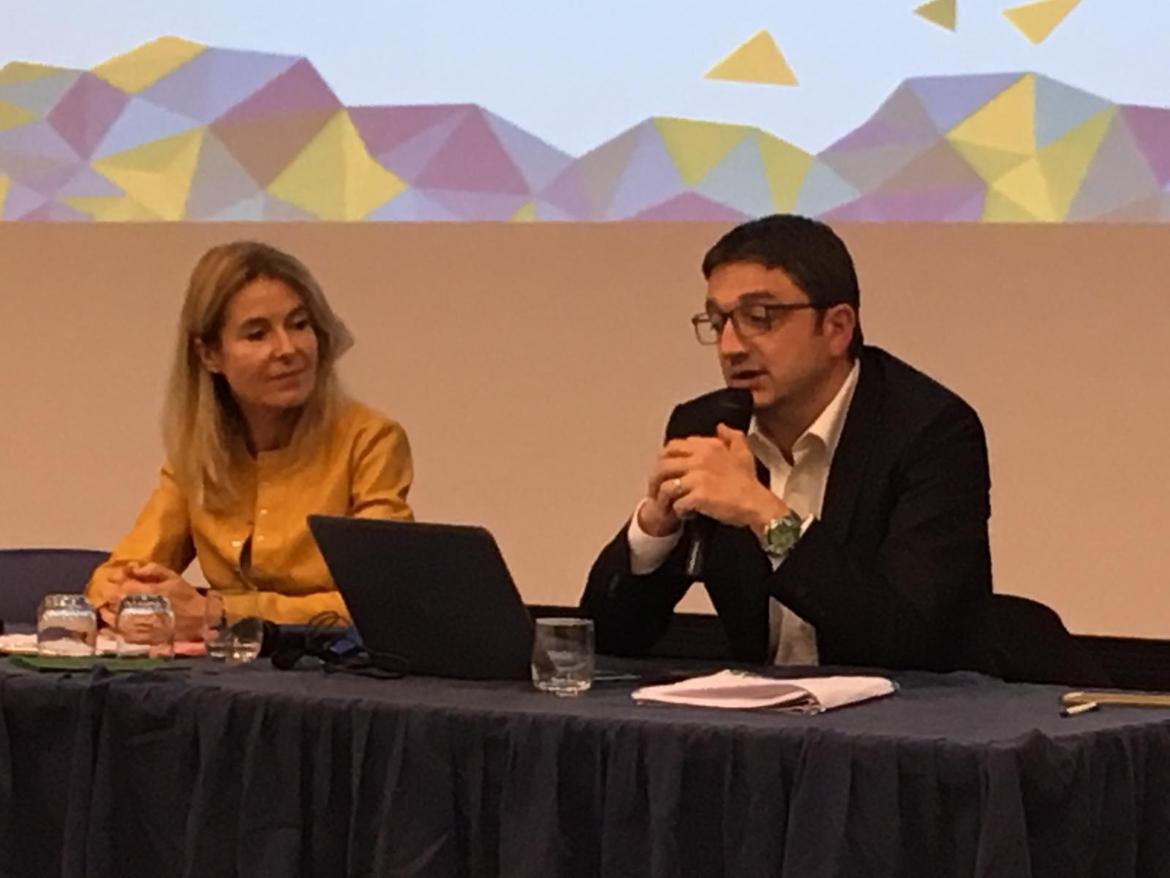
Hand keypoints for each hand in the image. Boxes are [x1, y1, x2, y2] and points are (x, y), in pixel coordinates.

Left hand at [109, 562, 206, 640]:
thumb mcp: (173, 577)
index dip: (115, 579)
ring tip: (107, 607)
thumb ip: (152, 570)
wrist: (199, 621)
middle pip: (113, 601)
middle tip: (109, 591)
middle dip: (109, 594)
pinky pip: (118, 634)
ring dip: (107, 611)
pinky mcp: (139, 638)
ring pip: (112, 618)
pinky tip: (107, 627)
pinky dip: (110, 630)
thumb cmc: (186, 597)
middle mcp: (141, 609)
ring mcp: (138, 626)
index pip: (122, 584)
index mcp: (149, 592)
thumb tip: (132, 567)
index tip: (114, 576)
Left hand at [660, 425, 788, 532]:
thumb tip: (721, 426)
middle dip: (655, 478)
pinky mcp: (698, 496)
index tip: (664, 469)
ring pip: (666, 485)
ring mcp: (697, 478)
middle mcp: (699, 459)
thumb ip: (732, 436)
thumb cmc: (749, 483)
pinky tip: (684, 513)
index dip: (665, 458)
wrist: (757, 504)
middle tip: (655, 489)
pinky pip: (677, 504)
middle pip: (663, 465)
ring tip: (667, 504)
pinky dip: (678, 511)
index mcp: (707, 447)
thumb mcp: (743, 452)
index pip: (674, 446)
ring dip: (664, 497)